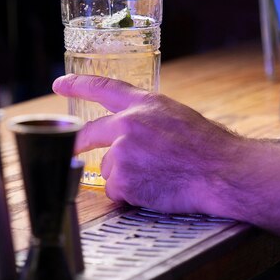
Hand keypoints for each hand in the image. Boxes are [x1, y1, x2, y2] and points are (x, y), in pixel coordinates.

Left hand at [52, 74, 238, 215]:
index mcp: (144, 104)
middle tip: (74, 147)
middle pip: (89, 134)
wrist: (220, 171)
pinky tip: (154, 190)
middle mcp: (128, 124)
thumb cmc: (207, 146)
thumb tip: (130, 132)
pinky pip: (117, 190)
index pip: (103, 87)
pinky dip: (130, 195)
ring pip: (108, 168)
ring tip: (157, 177)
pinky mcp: (124, 179)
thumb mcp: (176, 116)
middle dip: (79, 142)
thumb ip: (147, 119)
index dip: (78, 85)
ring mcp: (123, 152)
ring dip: (125, 176)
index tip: (59, 84)